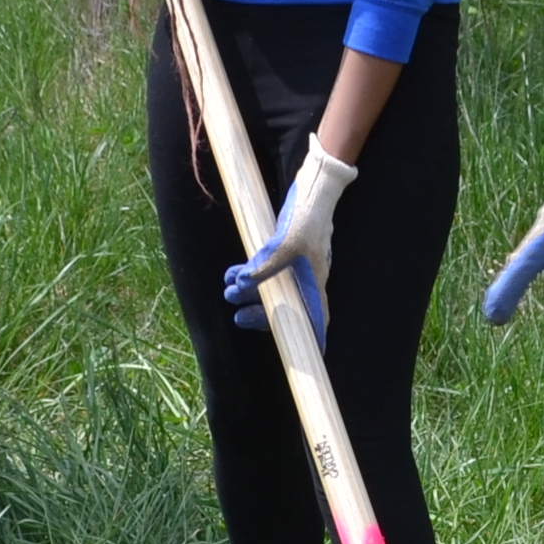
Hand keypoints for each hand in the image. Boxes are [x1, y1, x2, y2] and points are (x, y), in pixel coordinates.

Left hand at [225, 140, 356, 335]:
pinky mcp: (287, 254)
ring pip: (273, 290)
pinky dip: (250, 275)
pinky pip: (267, 273)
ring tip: (227, 290)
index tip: (310, 356)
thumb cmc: (307, 216)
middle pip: (287, 309)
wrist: (314, 187)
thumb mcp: (286, 242)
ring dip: (249, 293)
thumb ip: (265, 264)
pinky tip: (232, 273)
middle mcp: (307, 279)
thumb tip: (241, 283)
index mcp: (314, 282)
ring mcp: (298, 267)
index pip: (315, 319)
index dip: (312, 339)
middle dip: (260, 314)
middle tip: (236, 315)